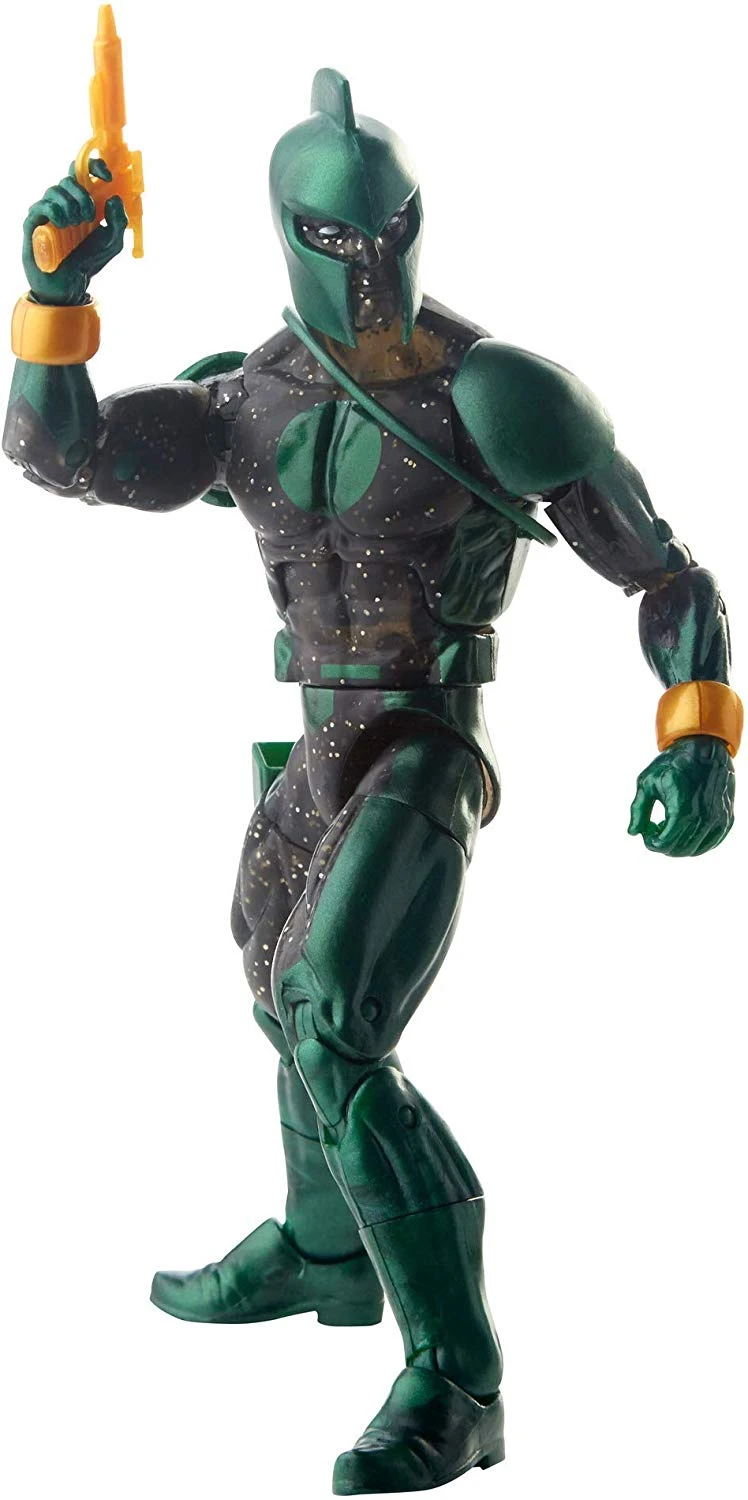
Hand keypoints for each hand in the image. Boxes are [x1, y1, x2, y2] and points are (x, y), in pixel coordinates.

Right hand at [22, 160, 126, 306]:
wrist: (69, 282)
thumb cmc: (89, 259)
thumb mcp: (112, 243)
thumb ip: (119, 222)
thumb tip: (114, 199)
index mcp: (84, 201)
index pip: (85, 172)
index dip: (95, 166)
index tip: (107, 176)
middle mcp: (65, 201)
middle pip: (70, 177)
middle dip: (83, 194)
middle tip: (89, 215)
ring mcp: (48, 209)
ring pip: (55, 189)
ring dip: (70, 205)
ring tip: (76, 225)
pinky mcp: (35, 221)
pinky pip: (43, 205)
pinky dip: (56, 212)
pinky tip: (63, 225)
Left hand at [628, 735, 734, 855]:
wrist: (704, 748)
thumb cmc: (673, 763)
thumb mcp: (647, 782)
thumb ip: (638, 810)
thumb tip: (633, 833)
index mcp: (681, 808)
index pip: (664, 843)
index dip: (651, 843)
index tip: (646, 833)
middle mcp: (703, 817)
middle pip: (678, 850)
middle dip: (663, 844)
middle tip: (656, 829)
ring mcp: (717, 819)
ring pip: (695, 850)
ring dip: (679, 845)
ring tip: (670, 826)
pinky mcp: (727, 818)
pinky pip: (711, 843)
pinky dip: (696, 844)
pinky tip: (685, 830)